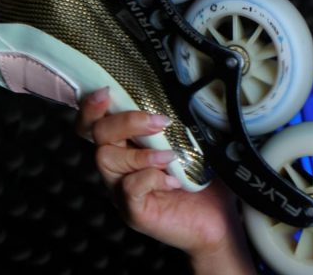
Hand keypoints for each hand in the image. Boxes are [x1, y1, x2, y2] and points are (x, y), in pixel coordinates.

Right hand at [76, 88, 248, 266]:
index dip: (93, 106)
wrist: (219, 222)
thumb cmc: (207, 180)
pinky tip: (173, 180)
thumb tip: (190, 92)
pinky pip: (129, 189)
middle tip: (160, 122)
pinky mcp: (134, 212)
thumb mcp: (197, 144)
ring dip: (140, 152)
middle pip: (98, 135)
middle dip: (125, 121)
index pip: (96, 123)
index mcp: (129, 146)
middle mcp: (119, 167)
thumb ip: (185, 121)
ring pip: (106, 159)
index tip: (108, 90)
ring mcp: (122, 191)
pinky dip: (150, 178)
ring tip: (171, 156)